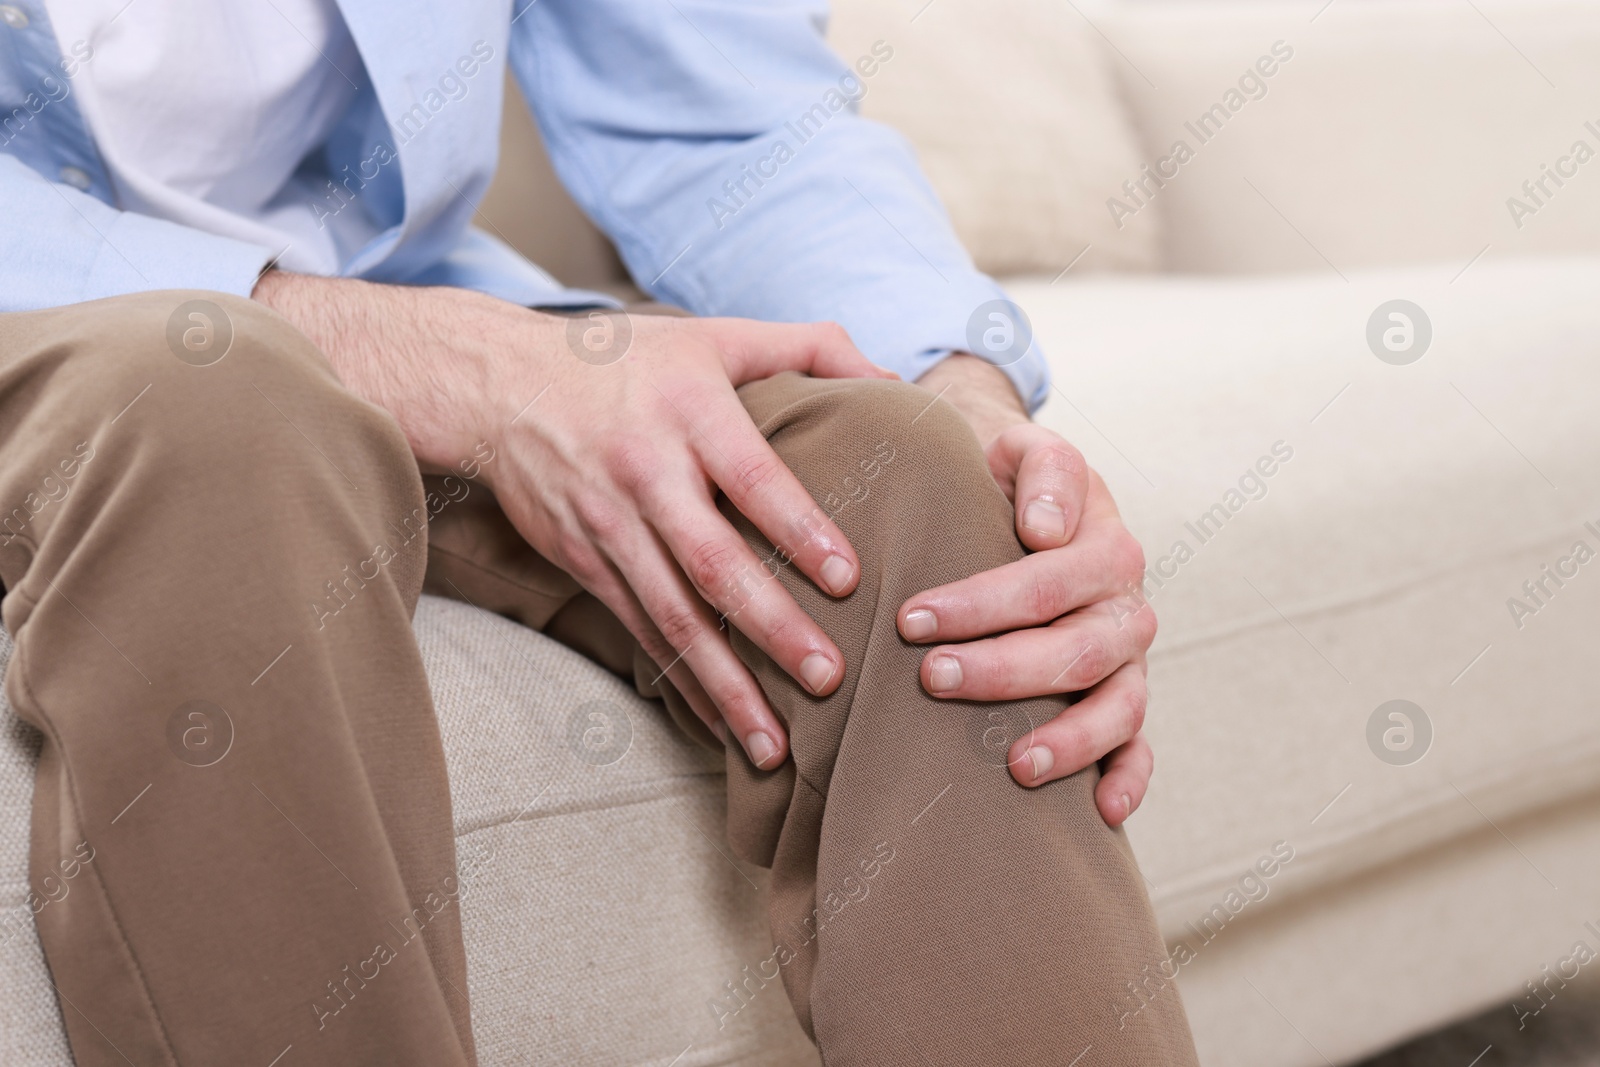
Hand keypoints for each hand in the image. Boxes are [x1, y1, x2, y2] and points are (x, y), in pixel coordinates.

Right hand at [252, 272, 894, 769]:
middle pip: (713, 562)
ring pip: (673, 616)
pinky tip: (723, 724)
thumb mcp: (716, 334)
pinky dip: (684, 683)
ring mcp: (610, 525)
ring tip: (775, 744)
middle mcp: (647, 473)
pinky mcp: (585, 562)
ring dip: (725, 684)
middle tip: (827, 677)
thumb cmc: (628, 360)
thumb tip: (895, 384)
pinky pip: (642, 632)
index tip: (848, 577)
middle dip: (770, 627)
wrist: (499, 385)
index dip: (798, 527)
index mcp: (689, 411)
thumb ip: (811, 348)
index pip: (751, 476)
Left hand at [904, 356, 1155, 825]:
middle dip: (1002, 671)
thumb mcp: (1022, 449)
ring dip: (1071, 738)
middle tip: (930, 678)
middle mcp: (1125, 604)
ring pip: (1118, 705)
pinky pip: (1141, 745)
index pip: (1046, 579)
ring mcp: (1129, 659)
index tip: (910, 619)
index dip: (980, 603)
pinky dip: (1130, 778)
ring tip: (1017, 765)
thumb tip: (1045, 530)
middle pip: (1077, 648)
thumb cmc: (1006, 479)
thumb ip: (1044, 469)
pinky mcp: (1125, 698)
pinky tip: (1101, 812)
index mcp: (1105, 542)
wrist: (1026, 498)